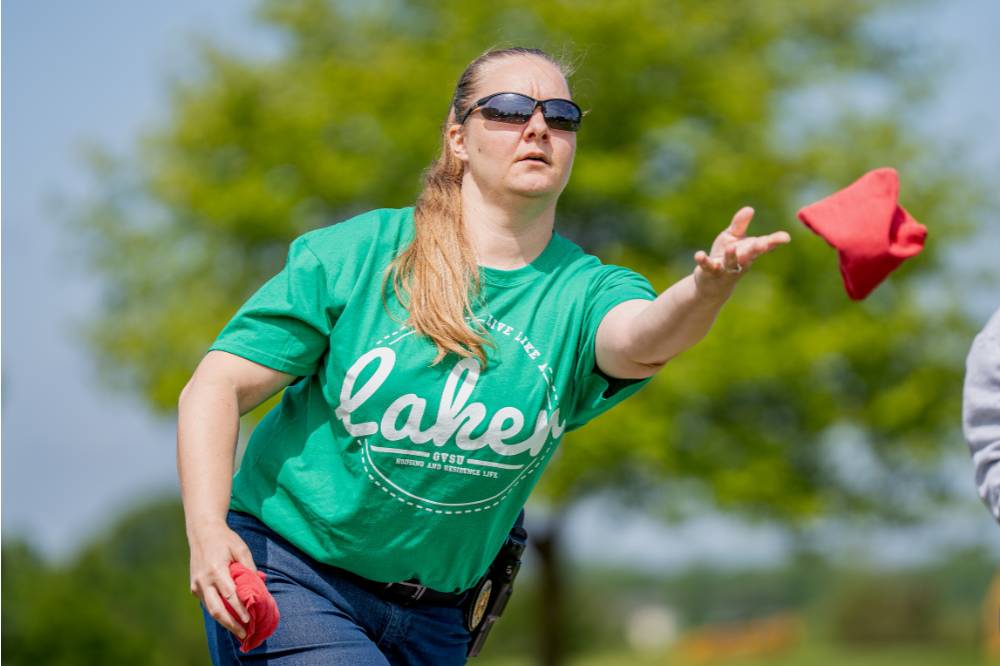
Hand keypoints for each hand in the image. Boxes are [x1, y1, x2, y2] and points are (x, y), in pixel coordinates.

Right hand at [188, 521, 258, 640]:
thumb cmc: (225, 540)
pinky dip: (219, 612)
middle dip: (231, 624)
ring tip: (239, 631)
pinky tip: (230, 618)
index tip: (250, 620)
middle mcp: (204, 580)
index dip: (240, 610)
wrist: (202, 532)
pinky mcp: (194, 587)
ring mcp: (197, 585)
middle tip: (245, 634)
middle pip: (217, 609)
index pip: (230, 595)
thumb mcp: (241, 549)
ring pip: (211, 610)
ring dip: (225, 622)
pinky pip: (208, 603)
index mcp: (216, 570)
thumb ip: (249, 568)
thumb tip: (259, 587)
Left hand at [693, 206, 789, 292]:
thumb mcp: (732, 237)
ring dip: (731, 256)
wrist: (711, 283)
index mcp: (748, 251)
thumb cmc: (725, 256)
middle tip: (764, 243)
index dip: (774, 241)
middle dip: (756, 249)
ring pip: (730, 263)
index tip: (786, 237)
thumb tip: (750, 208)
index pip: (764, 246)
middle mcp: (739, 262)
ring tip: (732, 248)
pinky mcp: (709, 272)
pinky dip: (703, 261)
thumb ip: (740, 224)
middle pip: (749, 255)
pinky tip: (699, 254)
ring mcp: (725, 269)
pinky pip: (707, 267)